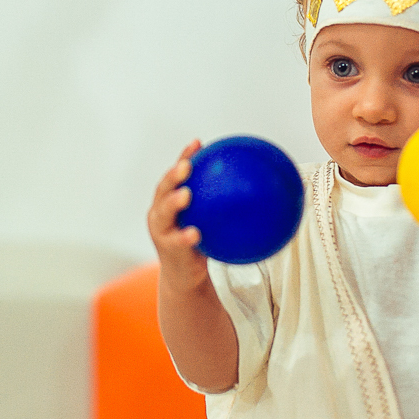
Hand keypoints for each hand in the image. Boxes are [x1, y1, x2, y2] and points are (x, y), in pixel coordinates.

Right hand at [147, 140, 209, 290]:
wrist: (184, 275)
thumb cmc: (200, 241)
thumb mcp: (209, 220)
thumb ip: (221, 204)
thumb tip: (259, 187)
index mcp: (169, 199)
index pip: (177, 173)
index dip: (184, 156)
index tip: (198, 143)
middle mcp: (160, 212)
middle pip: (163, 188)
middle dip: (173, 175)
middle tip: (186, 166)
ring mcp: (160, 231)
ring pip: (163, 213)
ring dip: (173, 202)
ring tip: (186, 195)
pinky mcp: (167, 250)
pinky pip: (176, 241)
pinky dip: (185, 236)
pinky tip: (195, 233)